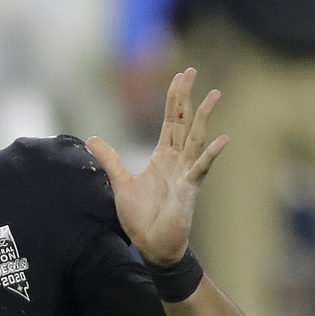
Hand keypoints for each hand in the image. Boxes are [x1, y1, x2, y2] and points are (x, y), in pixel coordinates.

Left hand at [86, 68, 228, 264]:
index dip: (174, 98)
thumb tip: (91, 138)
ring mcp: (185, 173)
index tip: (181, 76)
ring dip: (204, 117)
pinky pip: (201, 168)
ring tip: (214, 94)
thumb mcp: (120, 182)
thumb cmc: (140, 217)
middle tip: (193, 70)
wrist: (151, 245)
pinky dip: (211, 155)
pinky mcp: (188, 190)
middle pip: (184, 122)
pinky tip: (222, 139)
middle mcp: (177, 160)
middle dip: (187, 97)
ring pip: (196, 139)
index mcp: (163, 157)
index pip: (171, 121)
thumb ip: (110, 159)